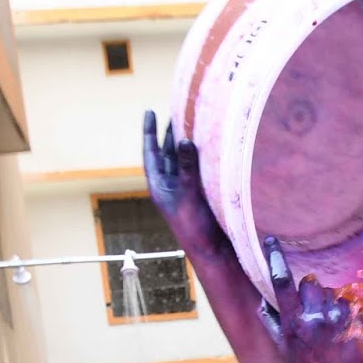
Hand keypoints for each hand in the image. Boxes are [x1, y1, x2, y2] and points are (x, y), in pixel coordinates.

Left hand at [143, 110, 229, 261]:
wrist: (213, 252)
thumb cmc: (195, 228)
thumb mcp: (189, 195)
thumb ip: (187, 168)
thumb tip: (185, 140)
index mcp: (160, 187)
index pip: (151, 153)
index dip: (149, 132)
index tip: (150, 111)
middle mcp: (171, 186)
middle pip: (169, 153)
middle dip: (172, 133)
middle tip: (177, 110)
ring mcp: (187, 190)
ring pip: (185, 159)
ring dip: (188, 142)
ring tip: (193, 120)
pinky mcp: (202, 193)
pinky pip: (200, 168)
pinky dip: (202, 155)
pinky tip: (209, 142)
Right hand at [267, 239, 362, 362]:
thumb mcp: (283, 347)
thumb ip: (271, 322)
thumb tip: (262, 302)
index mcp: (292, 322)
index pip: (281, 282)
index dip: (275, 258)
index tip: (271, 240)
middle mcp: (313, 317)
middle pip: (310, 283)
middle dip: (311, 292)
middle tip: (313, 312)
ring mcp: (336, 319)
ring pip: (332, 292)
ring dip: (330, 304)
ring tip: (330, 327)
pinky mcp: (355, 322)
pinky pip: (349, 303)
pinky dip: (347, 313)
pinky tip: (344, 330)